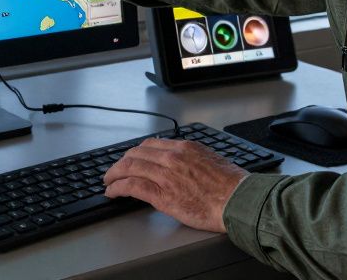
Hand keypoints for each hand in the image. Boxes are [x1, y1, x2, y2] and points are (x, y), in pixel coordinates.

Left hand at [103, 138, 248, 232]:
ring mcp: (166, 175)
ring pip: (130, 168)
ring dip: (114, 174)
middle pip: (136, 154)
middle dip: (121, 162)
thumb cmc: (232, 186)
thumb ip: (193, 159)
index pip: (151, 145)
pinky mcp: (162, 195)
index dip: (136, 153)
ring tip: (107, 181)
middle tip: (114, 170)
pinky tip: (112, 192)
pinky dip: (118, 188)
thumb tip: (185, 163)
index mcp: (184, 148)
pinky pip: (132, 187)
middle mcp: (172, 157)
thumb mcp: (211, 160)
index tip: (131, 158)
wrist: (239, 201)